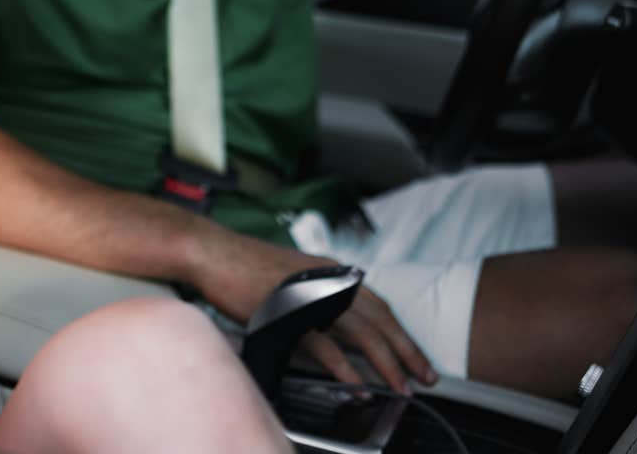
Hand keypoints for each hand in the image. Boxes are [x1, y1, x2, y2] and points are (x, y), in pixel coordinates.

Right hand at [196, 229, 435, 392]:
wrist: (212, 250)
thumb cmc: (243, 263)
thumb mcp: (291, 275)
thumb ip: (316, 293)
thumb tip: (332, 322)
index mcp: (330, 271)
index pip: (379, 304)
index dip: (401, 332)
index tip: (415, 357)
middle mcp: (327, 280)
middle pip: (380, 318)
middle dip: (407, 351)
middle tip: (424, 377)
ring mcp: (309, 294)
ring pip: (361, 331)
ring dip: (385, 361)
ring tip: (400, 385)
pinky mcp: (288, 310)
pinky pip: (324, 343)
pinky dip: (344, 365)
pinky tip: (356, 383)